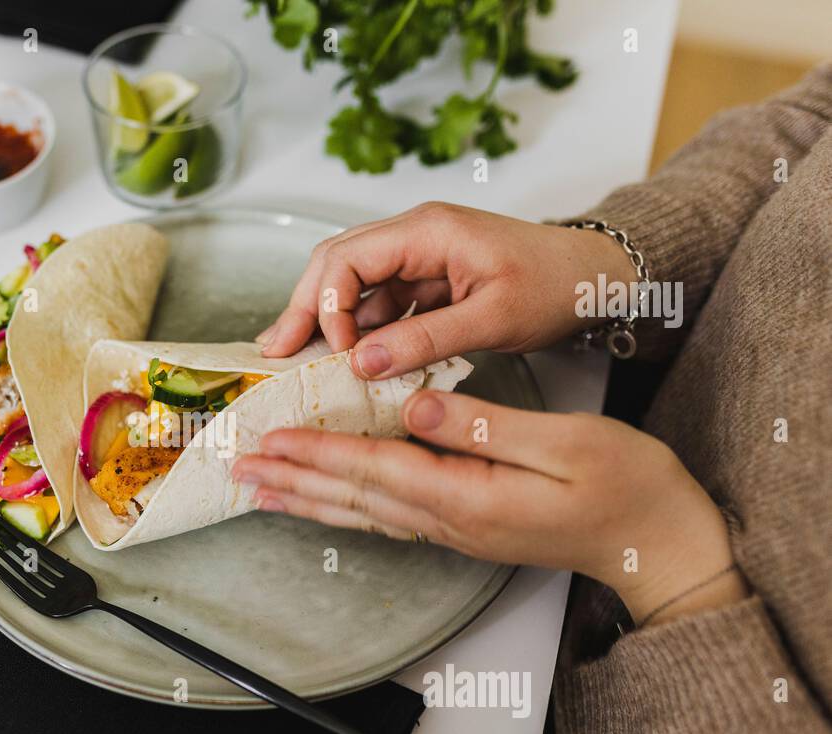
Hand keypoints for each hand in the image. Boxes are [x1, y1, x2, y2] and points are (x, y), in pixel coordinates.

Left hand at [232, 390, 748, 626]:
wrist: (656, 543)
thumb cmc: (625, 487)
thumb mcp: (567, 442)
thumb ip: (485, 426)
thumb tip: (415, 407)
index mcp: (468, 497)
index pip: (373, 469)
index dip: (317, 452)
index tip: (270, 440)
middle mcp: (449, 522)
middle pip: (352, 498)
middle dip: (292, 481)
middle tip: (239, 470)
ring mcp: (454, 531)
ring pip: (361, 513)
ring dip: (307, 500)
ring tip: (261, 491)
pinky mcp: (463, 527)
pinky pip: (385, 518)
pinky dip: (344, 507)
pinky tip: (325, 502)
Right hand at [257, 203, 637, 378]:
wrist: (597, 278)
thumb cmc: (556, 286)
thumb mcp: (492, 318)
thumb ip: (425, 339)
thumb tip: (364, 362)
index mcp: (428, 230)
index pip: (347, 257)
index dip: (326, 304)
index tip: (332, 352)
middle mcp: (414, 235)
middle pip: (336, 264)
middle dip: (305, 308)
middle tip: (276, 352)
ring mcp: (418, 256)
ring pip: (352, 284)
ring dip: (329, 322)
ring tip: (304, 363)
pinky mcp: (427, 280)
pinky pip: (380, 302)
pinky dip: (361, 331)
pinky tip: (352, 361)